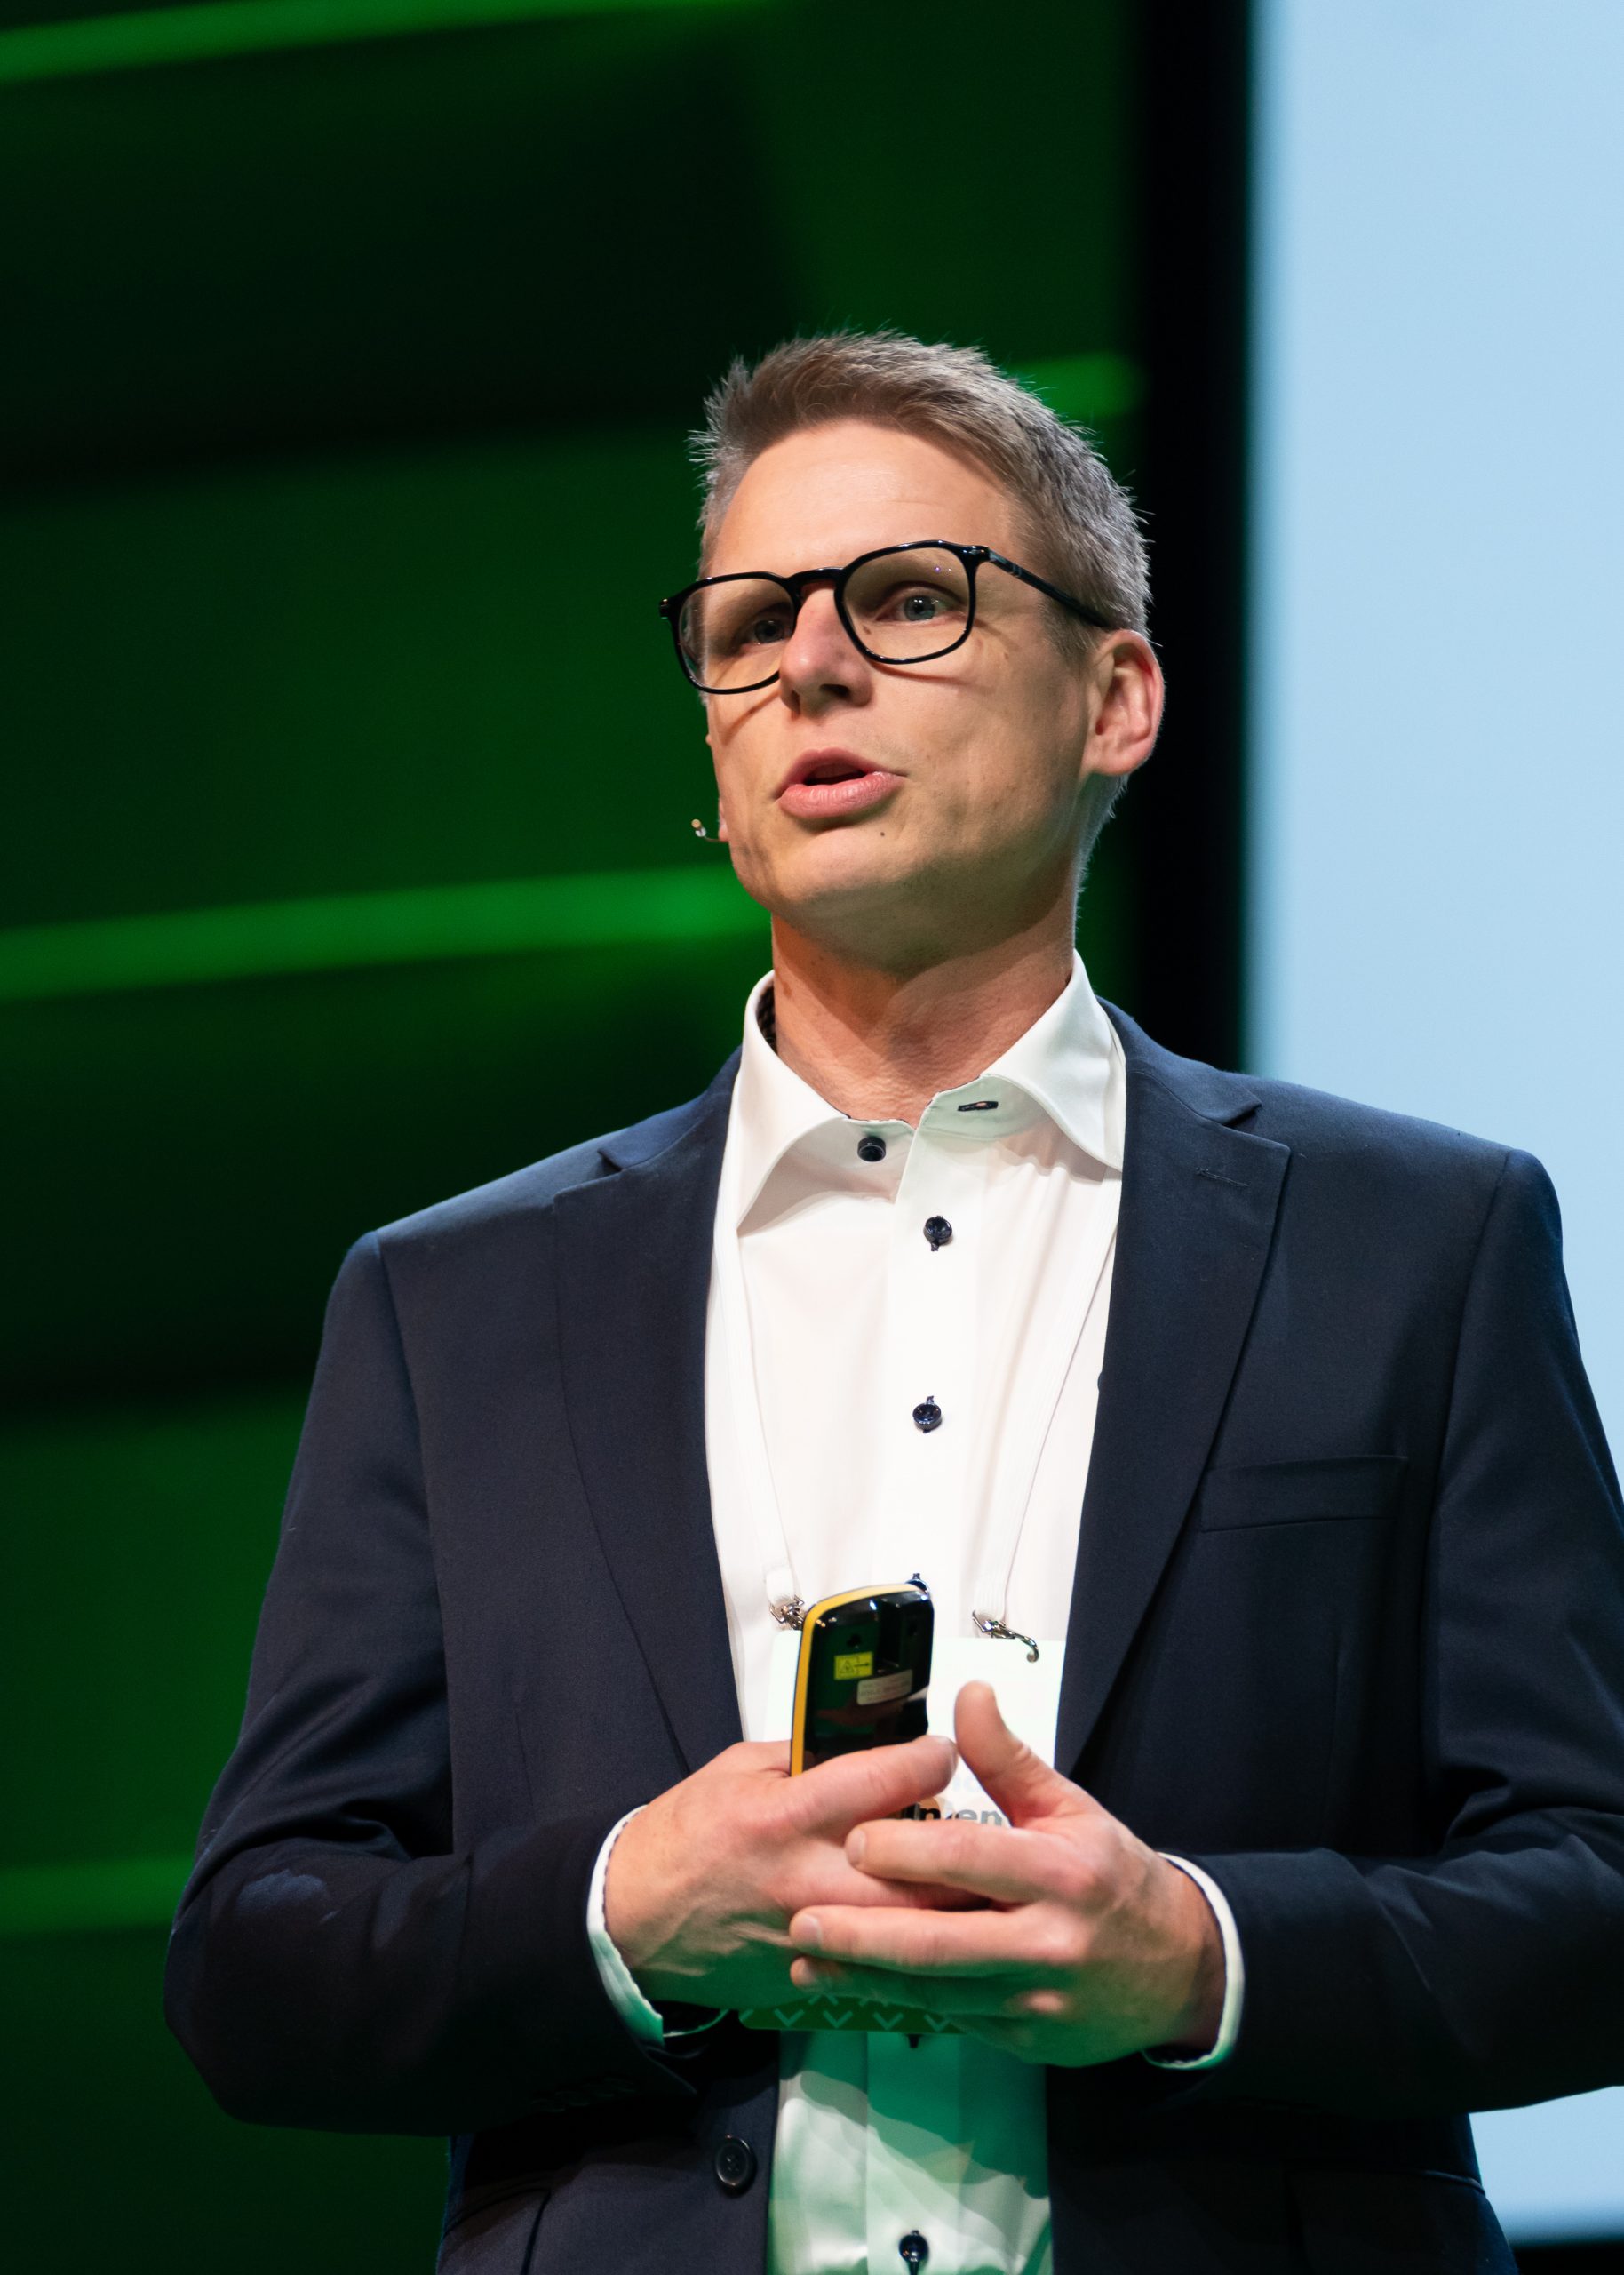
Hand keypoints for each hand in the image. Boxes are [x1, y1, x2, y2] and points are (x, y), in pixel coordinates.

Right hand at [603, 1731, 960, 2012]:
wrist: (633, 1918)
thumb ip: (804, 1757)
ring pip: (910, 1927)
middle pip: (915, 1865)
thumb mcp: (737, 1770)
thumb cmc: (683, 1836)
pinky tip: (925, 1929)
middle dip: (958, 1842)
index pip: (883, 1780)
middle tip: (971, 1821)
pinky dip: (910, 1948)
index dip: (929, 1759)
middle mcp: (805, 1879)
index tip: (942, 1752)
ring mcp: (811, 1937)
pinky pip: (879, 1967)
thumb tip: (864, 1743)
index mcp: (785, 1815)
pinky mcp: (810, 1976)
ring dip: (946, 1901)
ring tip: (965, 1877)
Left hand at [785, 1682, 1223, 2066]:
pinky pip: (951, 2018)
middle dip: (864, 1934)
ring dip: (865, 1977)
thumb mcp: (1072, 1808)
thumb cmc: (1112, 1876)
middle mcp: (1047, 1941)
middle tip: (800, 1918)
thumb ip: (1009, 1759)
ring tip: (805, 1958)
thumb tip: (967, 1694)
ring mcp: (1035, 1999)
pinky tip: (854, 1987)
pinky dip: (899, 2002)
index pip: (972, 1858)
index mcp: (1060, 1873)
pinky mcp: (1024, 2039)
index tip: (855, 1839)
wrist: (1179, 1969)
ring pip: (936, 1990)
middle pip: (941, 1941)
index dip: (910, 1850)